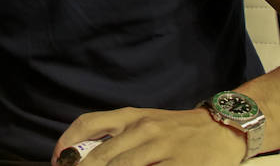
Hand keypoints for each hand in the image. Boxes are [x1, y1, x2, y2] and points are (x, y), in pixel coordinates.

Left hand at [53, 107, 244, 165]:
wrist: (221, 129)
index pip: (88, 125)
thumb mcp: (144, 122)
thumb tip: (81, 155)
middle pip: (101, 157)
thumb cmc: (176, 129)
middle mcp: (143, 130)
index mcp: (131, 117)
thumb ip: (115, 135)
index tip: (57, 161)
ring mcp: (162, 149)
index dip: (67, 144)